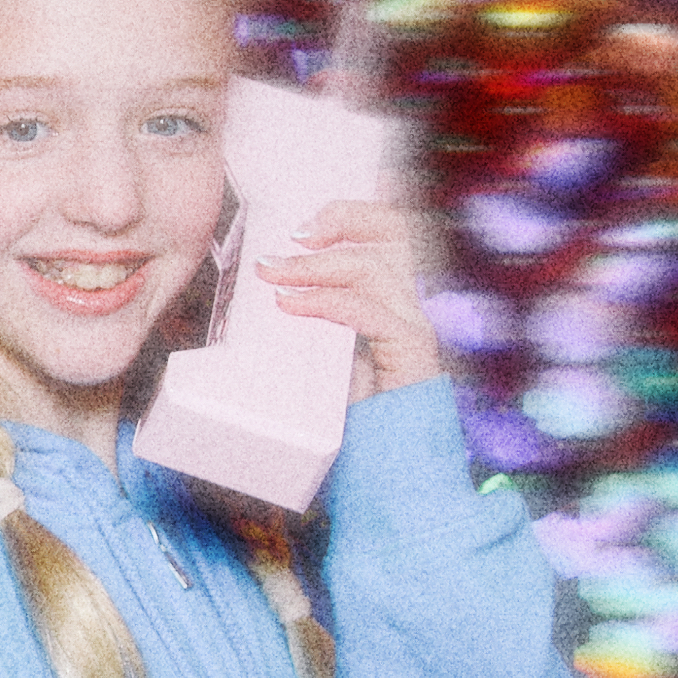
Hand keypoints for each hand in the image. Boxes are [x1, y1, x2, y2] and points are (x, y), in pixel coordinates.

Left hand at [253, 197, 441, 401]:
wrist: (390, 465)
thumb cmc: (355, 413)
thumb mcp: (324, 356)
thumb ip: (309, 324)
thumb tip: (265, 295)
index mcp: (390, 297)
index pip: (387, 232)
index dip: (353, 212)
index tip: (304, 221)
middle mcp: (408, 303)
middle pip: (394, 230)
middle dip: (341, 219)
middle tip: (290, 238)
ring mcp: (413, 326)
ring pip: (376, 266)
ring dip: (319, 264)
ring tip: (275, 274)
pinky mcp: (411, 353)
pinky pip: (370, 313)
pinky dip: (326, 303)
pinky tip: (292, 306)